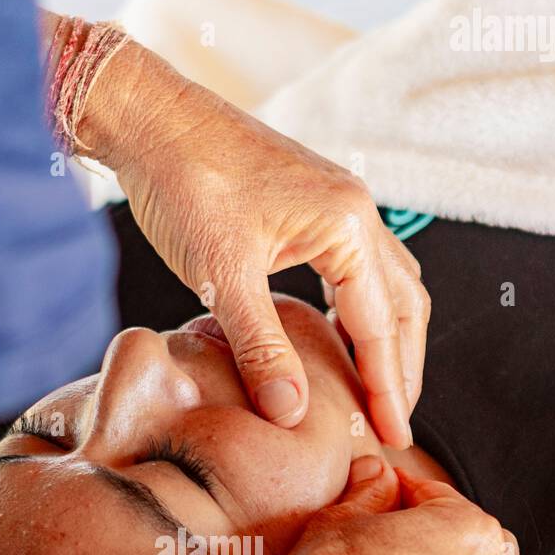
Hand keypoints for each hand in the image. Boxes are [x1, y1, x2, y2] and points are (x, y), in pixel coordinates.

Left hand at [80, 42, 428, 446]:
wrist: (149, 118)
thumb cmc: (183, 183)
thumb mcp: (221, 279)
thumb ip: (261, 349)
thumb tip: (292, 413)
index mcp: (347, 226)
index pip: (381, 327)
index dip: (387, 388)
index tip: (393, 437)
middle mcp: (357, 210)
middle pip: (404, 306)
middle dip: (402, 369)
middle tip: (393, 427)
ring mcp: (339, 203)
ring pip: (388, 285)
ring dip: (388, 340)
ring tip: (378, 391)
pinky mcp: (315, 204)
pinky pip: (359, 268)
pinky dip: (362, 311)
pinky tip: (341, 339)